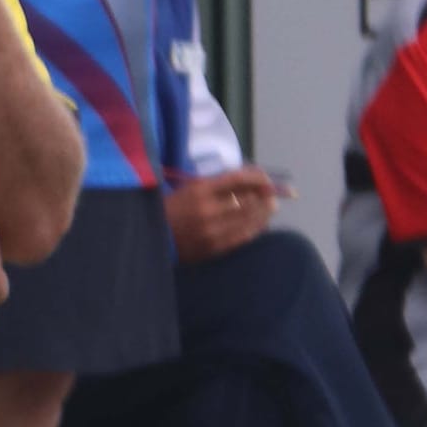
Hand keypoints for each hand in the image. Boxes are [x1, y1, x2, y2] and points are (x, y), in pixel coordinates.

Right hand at [164, 167, 286, 264]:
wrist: (154, 237)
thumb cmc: (171, 208)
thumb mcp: (190, 188)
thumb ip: (217, 184)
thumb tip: (250, 181)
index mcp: (200, 189)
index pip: (238, 179)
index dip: (257, 178)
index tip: (266, 179)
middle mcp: (208, 209)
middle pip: (247, 200)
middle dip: (264, 196)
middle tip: (272, 194)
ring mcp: (212, 231)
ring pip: (248, 219)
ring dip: (264, 212)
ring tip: (271, 207)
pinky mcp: (214, 247)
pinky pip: (242, 237)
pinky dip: (255, 228)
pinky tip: (261, 224)